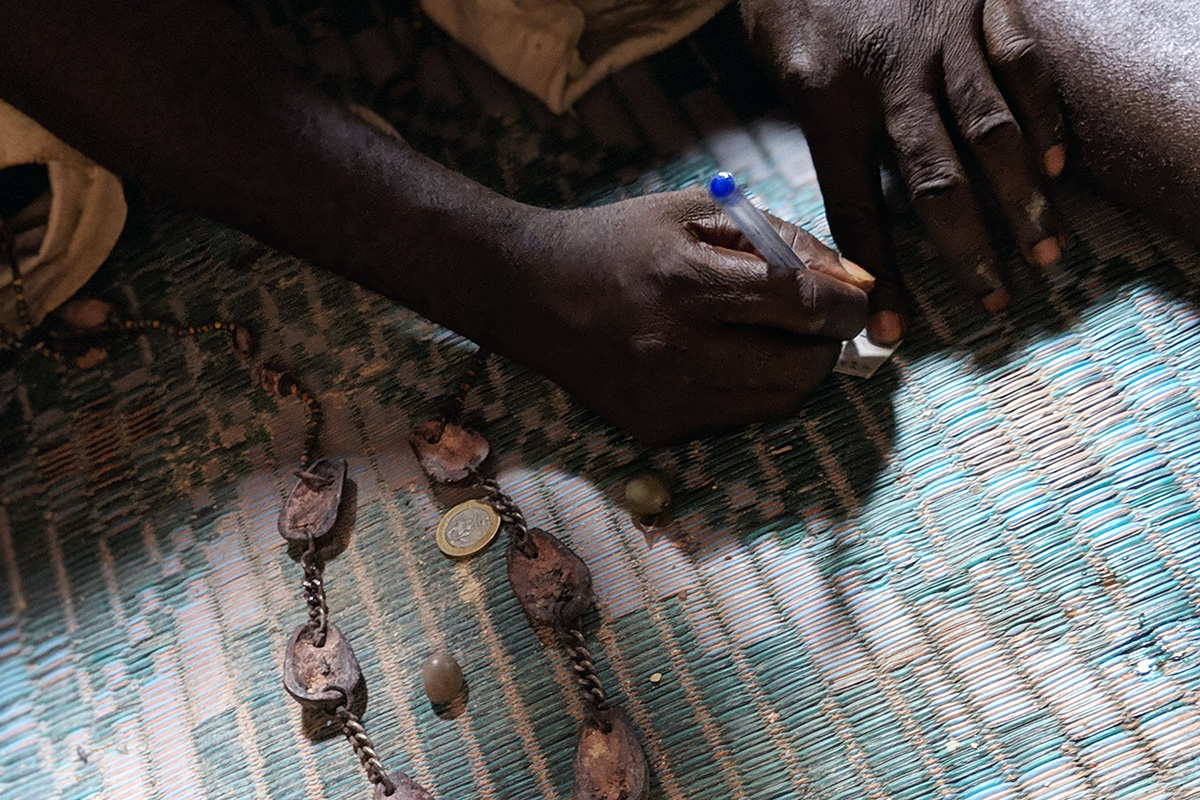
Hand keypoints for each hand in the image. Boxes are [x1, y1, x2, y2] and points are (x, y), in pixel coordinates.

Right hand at [484, 187, 872, 442]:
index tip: (852, 297)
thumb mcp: (698, 213)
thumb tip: (857, 282)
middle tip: (808, 319)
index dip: (848, 304)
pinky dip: (750, 390)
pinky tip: (718, 360)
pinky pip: (739, 419)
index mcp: (688, 281)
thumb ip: (784, 239)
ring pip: (780, 400)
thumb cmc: (620, 242)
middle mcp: (678, 349)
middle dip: (825, 341)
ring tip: (763, 336)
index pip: (805, 305)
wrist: (530, 293)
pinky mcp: (657, 429)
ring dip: (793, 368)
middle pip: (803, 366)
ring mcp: (666, 397)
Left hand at [741, 0, 1065, 342]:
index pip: (859, 206)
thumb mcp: (785, 72)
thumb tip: (855, 218)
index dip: (881, 273)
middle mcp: (890, 78)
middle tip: (993, 300)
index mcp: (829, 103)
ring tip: (1042, 249)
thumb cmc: (794, 5)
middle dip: (969, 249)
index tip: (894, 329)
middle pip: (938, 182)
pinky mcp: (980, 2)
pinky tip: (1054, 165)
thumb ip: (825, 137)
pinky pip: (1022, 65)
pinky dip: (1044, 116)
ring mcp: (942, 38)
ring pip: (991, 132)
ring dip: (1021, 199)